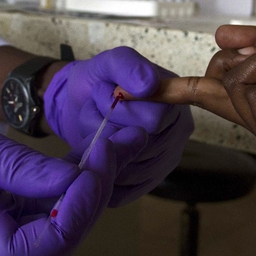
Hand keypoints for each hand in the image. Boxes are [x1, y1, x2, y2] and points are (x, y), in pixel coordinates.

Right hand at [0, 102, 146, 255]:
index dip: (71, 217)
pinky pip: (34, 215)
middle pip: (47, 243)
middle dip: (85, 202)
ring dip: (79, 196)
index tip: (93, 170)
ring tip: (102, 155)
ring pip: (46, 230)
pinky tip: (78, 165)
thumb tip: (75, 182)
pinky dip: (59, 192)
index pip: (30, 252)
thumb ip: (21, 169)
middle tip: (108, 154)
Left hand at [44, 46, 193, 206]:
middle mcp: (177, 134)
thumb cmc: (98, 81)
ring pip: (130, 171)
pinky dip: (101, 174)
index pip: (154, 119)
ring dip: (100, 151)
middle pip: (142, 147)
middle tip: (94, 111)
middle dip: (108, 129)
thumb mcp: (109, 63)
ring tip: (92, 129)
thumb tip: (149, 84)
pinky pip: (123, 192)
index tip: (103, 92)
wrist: (78, 103)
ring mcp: (163, 162)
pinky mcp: (144, 183)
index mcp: (175, 102)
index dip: (121, 109)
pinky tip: (93, 155)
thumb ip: (128, 65)